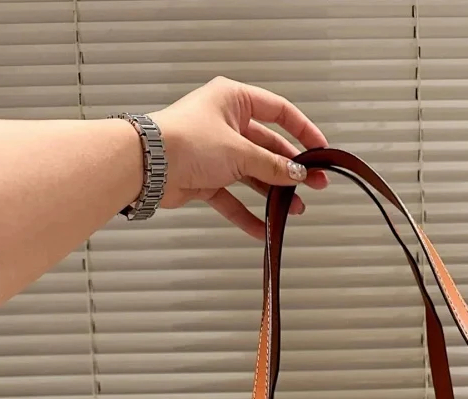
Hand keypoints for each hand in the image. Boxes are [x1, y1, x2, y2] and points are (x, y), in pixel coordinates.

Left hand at [150, 77, 328, 238]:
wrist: (146, 166)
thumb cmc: (185, 141)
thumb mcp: (240, 151)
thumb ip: (272, 165)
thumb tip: (297, 174)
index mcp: (234, 100)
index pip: (279, 111)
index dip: (303, 131)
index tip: (321, 151)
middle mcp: (226, 123)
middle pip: (269, 147)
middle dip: (292, 169)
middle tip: (315, 185)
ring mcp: (216, 152)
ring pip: (253, 174)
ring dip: (274, 193)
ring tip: (295, 209)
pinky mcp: (205, 177)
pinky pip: (233, 198)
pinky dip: (247, 213)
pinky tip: (264, 228)